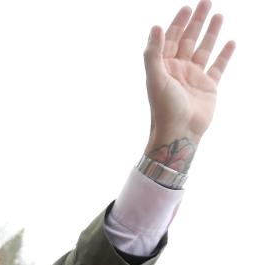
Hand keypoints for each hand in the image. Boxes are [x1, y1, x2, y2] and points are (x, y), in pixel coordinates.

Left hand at [143, 1, 234, 170]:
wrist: (179, 132)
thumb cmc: (164, 107)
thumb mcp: (155, 78)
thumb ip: (153, 53)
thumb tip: (155, 26)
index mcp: (163, 66)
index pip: (170, 38)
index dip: (178, 22)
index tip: (187, 7)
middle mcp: (178, 69)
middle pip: (188, 39)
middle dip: (197, 21)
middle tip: (206, 1)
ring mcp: (194, 77)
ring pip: (204, 49)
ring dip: (211, 32)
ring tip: (219, 15)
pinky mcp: (209, 86)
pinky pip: (218, 66)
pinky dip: (224, 54)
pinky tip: (230, 42)